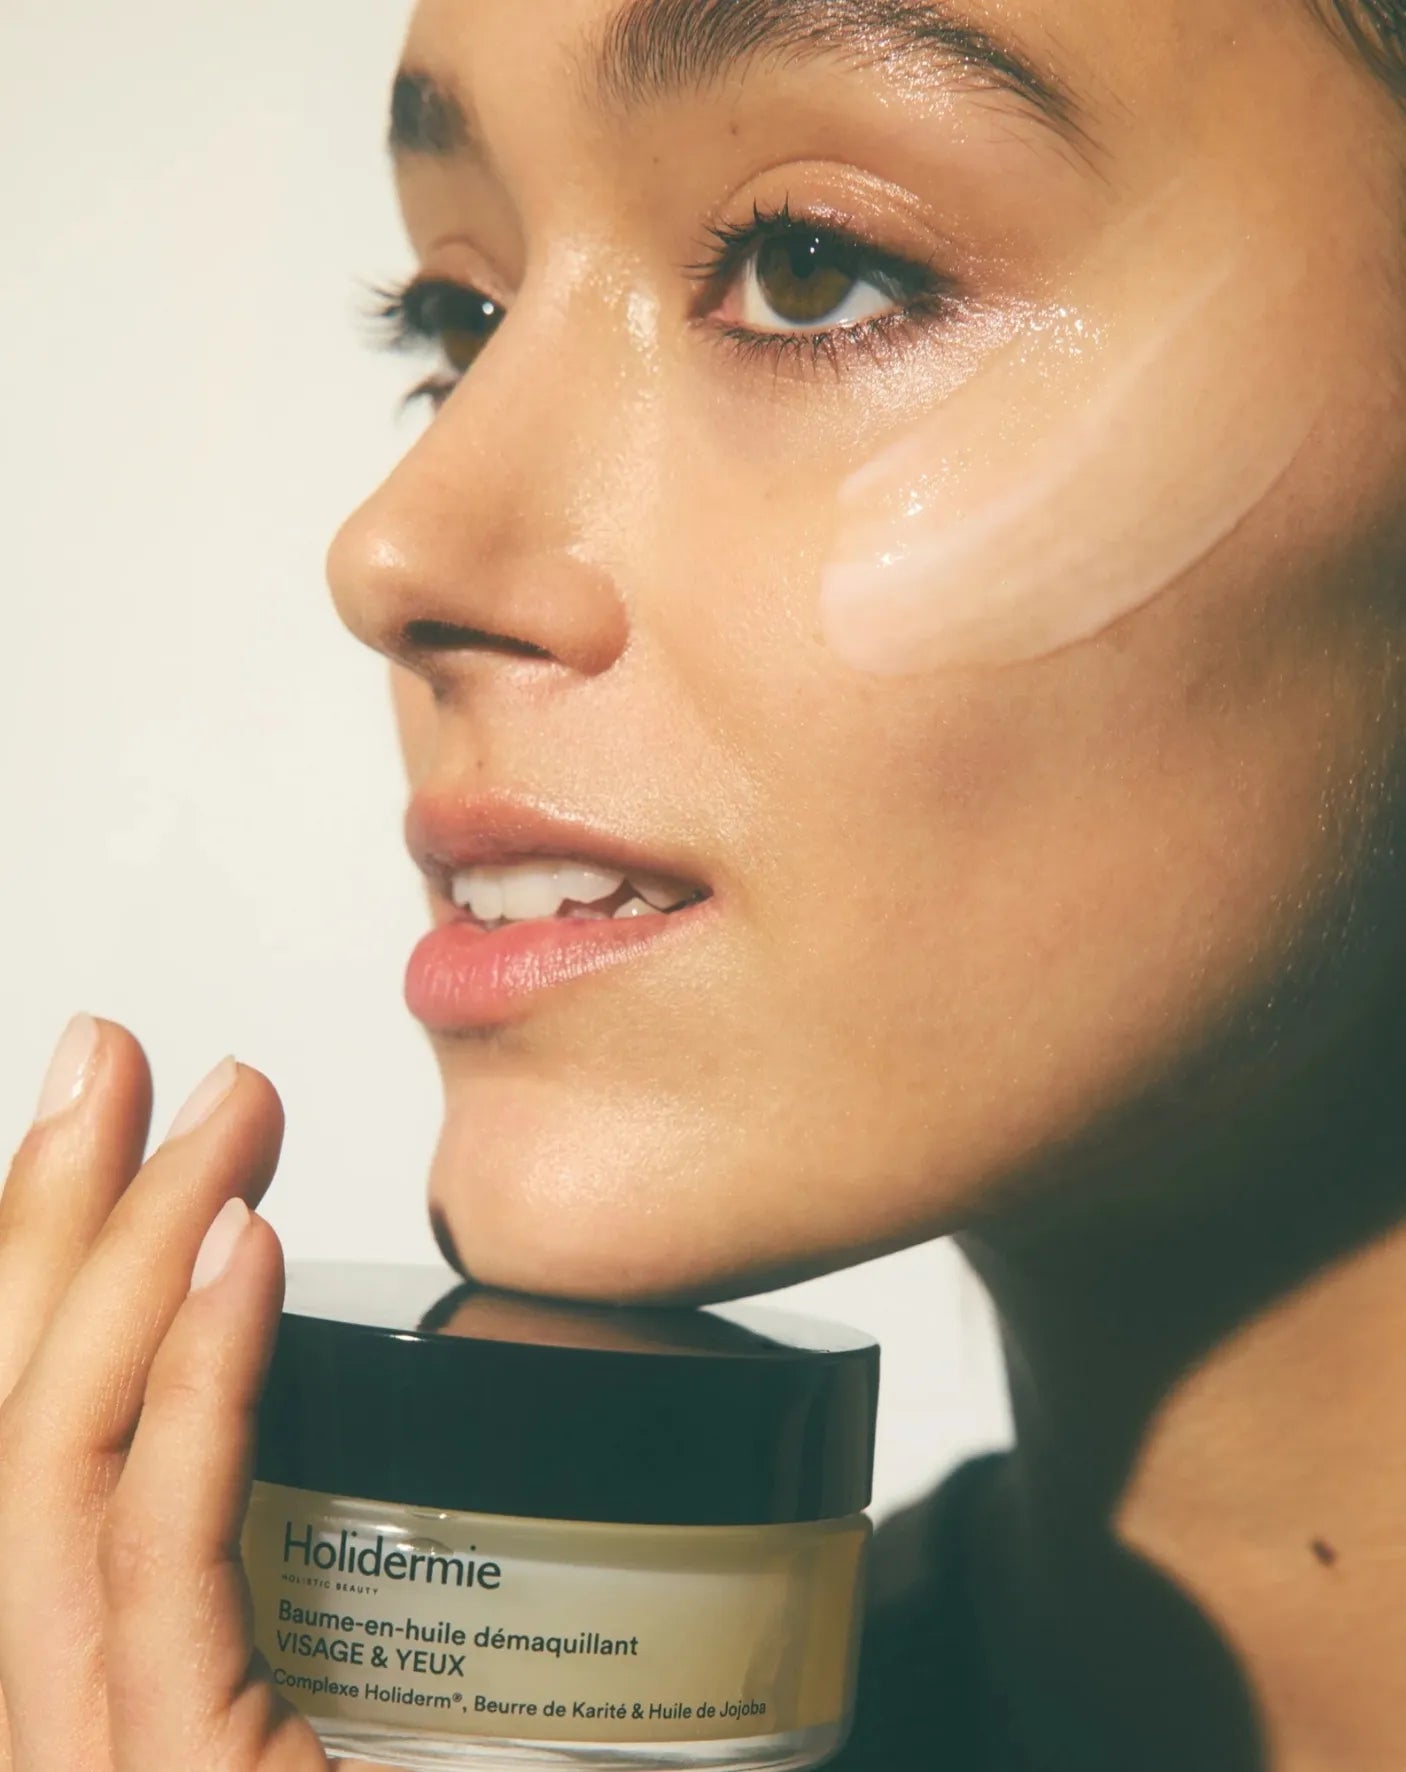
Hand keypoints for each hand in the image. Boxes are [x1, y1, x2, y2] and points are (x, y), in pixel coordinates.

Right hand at [0, 1015, 357, 1770]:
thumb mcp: (276, 1725)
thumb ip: (234, 1612)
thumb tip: (288, 1418)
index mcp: (84, 1702)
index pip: (35, 1458)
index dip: (47, 1279)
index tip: (104, 1136)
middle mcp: (50, 1726)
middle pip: (23, 1434)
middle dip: (60, 1222)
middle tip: (114, 1065)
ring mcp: (83, 1761)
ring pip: (62, 1466)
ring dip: (131, 1249)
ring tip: (218, 1106)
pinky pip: (156, 1557)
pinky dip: (195, 1379)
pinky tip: (242, 1245)